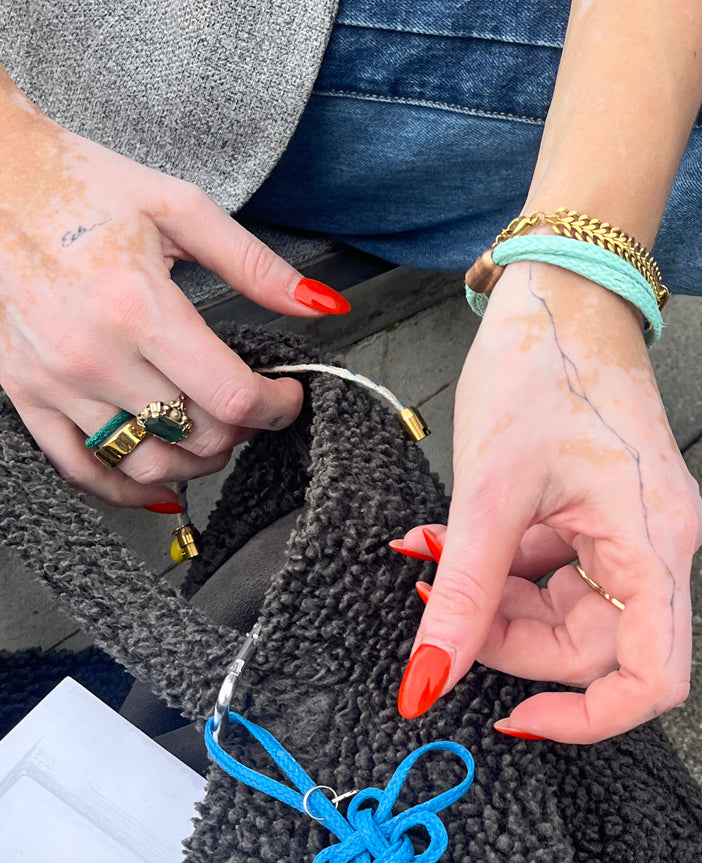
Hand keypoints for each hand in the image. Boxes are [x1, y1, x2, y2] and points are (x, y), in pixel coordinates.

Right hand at [0, 82, 346, 506]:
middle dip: (241, 430)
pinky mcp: (24, 393)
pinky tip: (162, 482)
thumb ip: (256, 266)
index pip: (231, 398)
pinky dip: (127, 489)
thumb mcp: (180, 208)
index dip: (276, 408)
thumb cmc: (83, 186)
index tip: (286, 394)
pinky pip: (81, 470)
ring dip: (196, 462)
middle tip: (249, 405)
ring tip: (212, 433)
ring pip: (147, 464)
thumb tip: (323, 305)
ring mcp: (54, 381)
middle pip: (197, 437)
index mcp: (137, 306)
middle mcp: (93, 354)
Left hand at [391, 261, 701, 742]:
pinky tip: (449, 539)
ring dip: (496, 603)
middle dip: (508, 640)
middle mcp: (660, 549)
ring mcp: (635, 535)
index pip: (656, 680)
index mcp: (657, 545)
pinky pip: (557, 576)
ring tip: (435, 552)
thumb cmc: (544, 367)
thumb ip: (463, 594)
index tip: (515, 717)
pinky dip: (503, 572)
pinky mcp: (606, 520)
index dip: (589, 719)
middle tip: (441, 604)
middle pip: (593, 651)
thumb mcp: (492, 491)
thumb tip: (427, 683)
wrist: (564, 293)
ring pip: (567, 617)